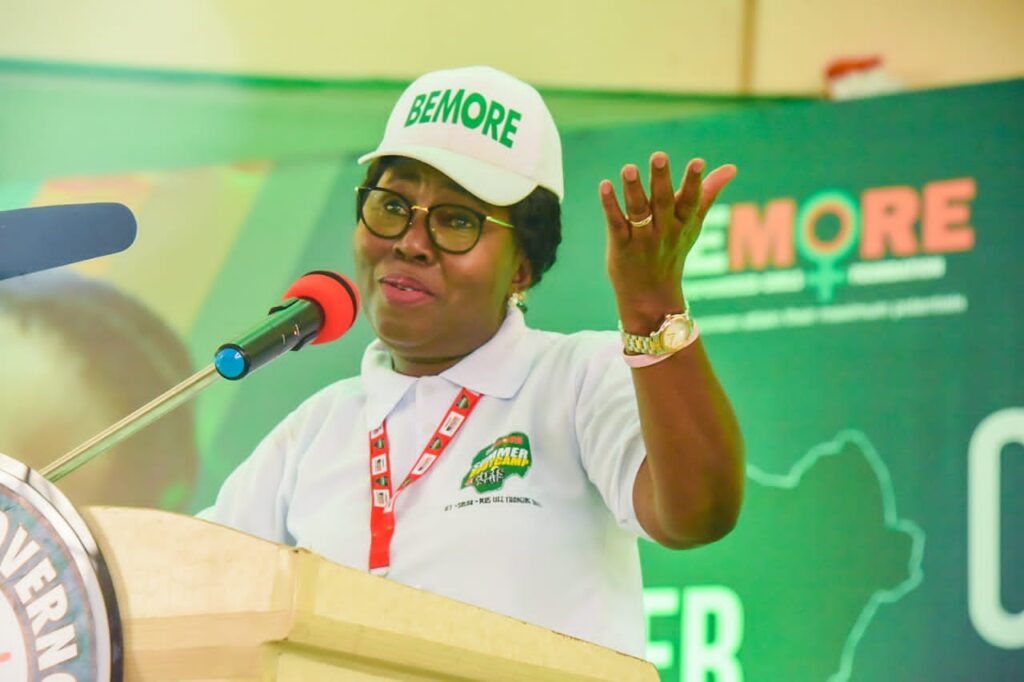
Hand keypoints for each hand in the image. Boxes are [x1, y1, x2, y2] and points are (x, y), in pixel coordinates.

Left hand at [599, 152, 735, 330]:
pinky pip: (616, 223)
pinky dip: (610, 205)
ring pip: (638, 212)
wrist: (650, 295)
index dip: (694, 182)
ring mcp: (642, 239)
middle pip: (663, 203)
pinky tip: (604, 185)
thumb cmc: (672, 251)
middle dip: (661, 179)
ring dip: (633, 190)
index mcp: (683, 224)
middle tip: (659, 155)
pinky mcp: (621, 246)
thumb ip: (708, 193)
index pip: (690, 201)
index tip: (698, 162)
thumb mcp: (693, 224)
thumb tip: (732, 167)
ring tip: (629, 168)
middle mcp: (664, 231)